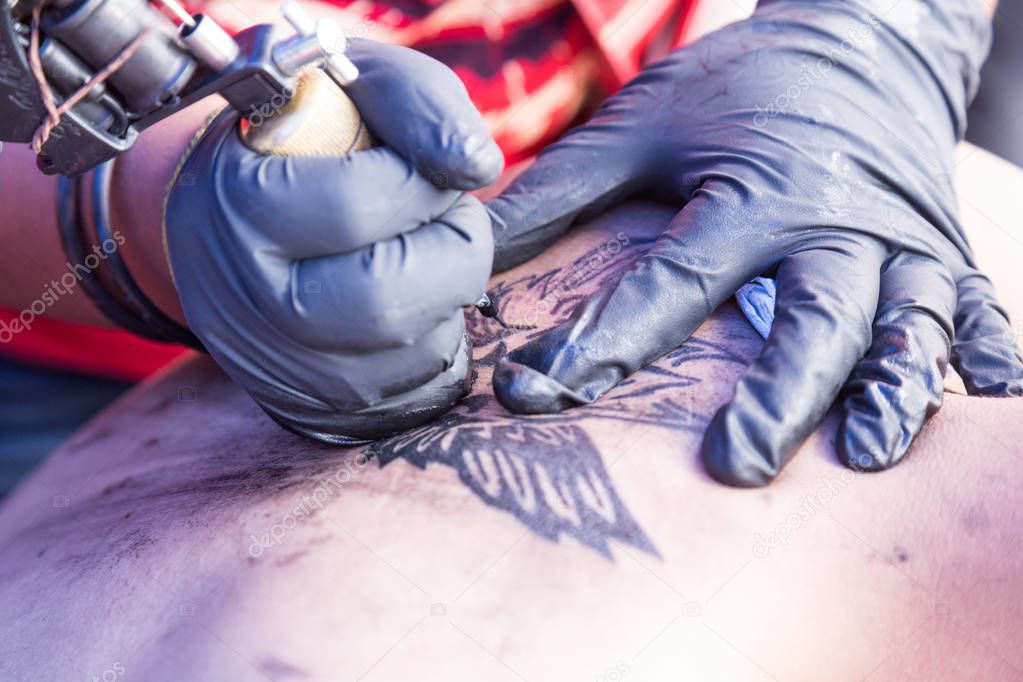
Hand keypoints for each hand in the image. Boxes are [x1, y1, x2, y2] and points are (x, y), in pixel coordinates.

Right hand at [165, 39, 501, 443]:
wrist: (232, 222)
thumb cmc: (304, 140)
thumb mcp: (350, 85)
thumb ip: (417, 101)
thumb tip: (477, 165)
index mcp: (236, 209)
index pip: (354, 205)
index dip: (419, 179)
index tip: (422, 163)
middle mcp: (249, 303)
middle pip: (386, 300)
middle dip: (453, 248)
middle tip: (446, 214)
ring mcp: (282, 367)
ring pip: (412, 351)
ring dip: (450, 291)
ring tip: (424, 247)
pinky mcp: (320, 408)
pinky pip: (417, 386)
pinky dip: (439, 332)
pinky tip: (412, 292)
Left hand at [486, 0, 1022, 484]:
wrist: (856, 41)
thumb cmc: (735, 90)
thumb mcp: (640, 124)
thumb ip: (561, 189)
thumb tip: (469, 246)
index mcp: (750, 189)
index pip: (671, 282)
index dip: (604, 343)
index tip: (537, 395)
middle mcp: (832, 220)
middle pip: (811, 316)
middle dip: (778, 394)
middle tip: (735, 466)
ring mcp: (900, 240)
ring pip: (905, 324)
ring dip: (892, 390)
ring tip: (865, 453)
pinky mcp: (945, 250)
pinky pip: (980, 308)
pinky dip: (992, 356)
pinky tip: (990, 403)